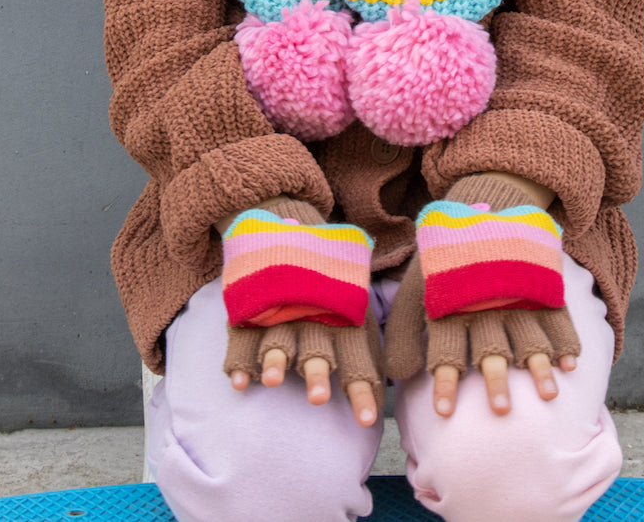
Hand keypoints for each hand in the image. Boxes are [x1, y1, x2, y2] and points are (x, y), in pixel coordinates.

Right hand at [220, 197, 381, 427]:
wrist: (290, 222)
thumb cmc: (330, 279)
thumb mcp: (355, 299)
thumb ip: (371, 336)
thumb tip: (403, 372)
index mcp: (342, 314)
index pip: (356, 356)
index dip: (362, 388)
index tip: (369, 421)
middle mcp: (312, 313)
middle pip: (316, 347)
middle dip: (317, 373)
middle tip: (318, 399)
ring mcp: (279, 309)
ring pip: (278, 338)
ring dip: (276, 361)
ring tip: (273, 381)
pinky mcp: (251, 307)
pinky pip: (243, 335)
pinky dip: (240, 358)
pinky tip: (239, 381)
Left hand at [382, 173, 580, 417]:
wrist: (479, 207)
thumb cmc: (444, 263)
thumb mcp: (417, 288)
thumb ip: (403, 332)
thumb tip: (397, 376)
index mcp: (451, 303)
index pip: (444, 348)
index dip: (443, 381)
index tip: (443, 413)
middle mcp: (484, 301)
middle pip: (490, 346)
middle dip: (495, 379)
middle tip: (501, 410)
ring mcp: (516, 292)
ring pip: (529, 334)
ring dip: (538, 366)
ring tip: (547, 395)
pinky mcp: (540, 284)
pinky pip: (556, 314)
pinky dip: (565, 339)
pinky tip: (570, 363)